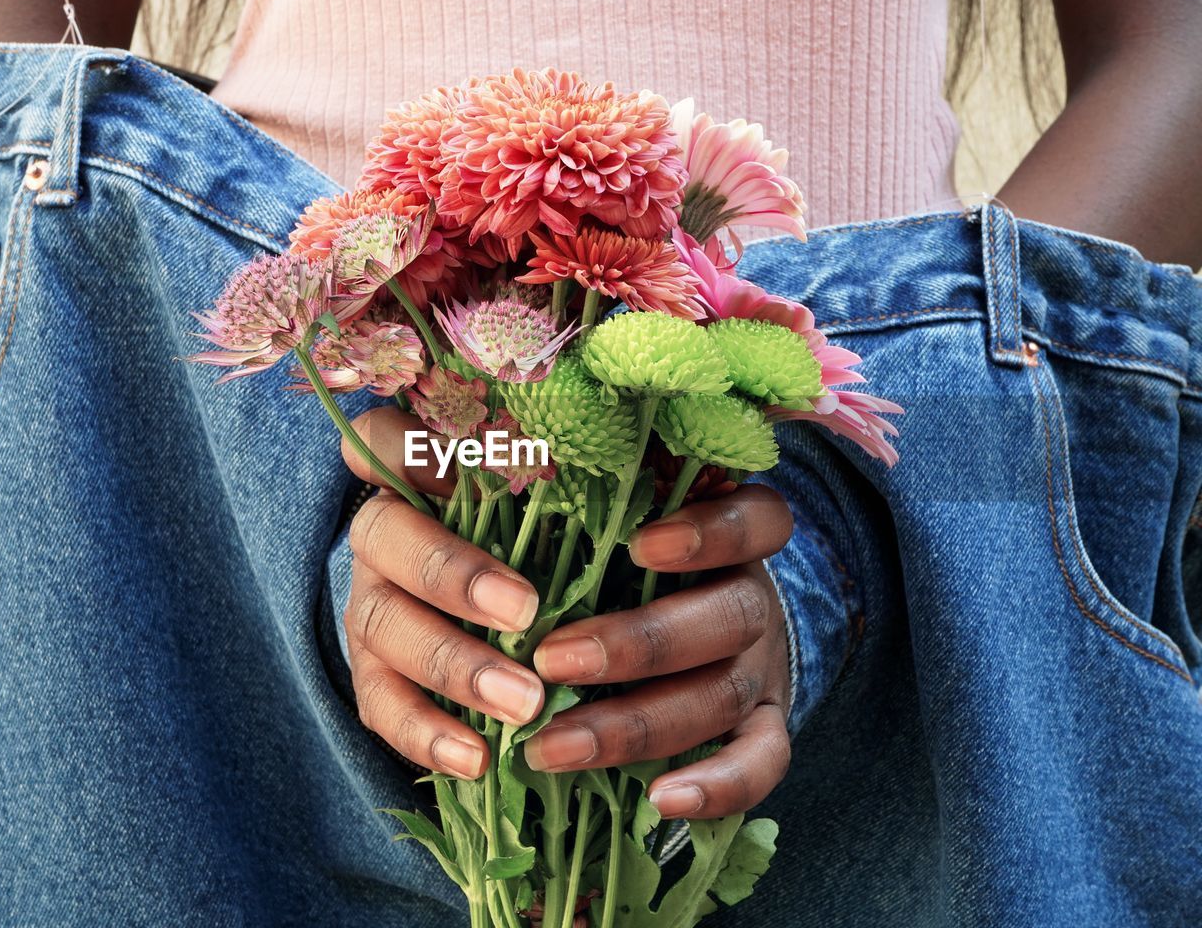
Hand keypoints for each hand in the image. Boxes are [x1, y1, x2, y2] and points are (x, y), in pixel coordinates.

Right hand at [341, 407, 545, 780]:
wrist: (523, 612)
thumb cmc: (560, 528)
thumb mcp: (573, 490)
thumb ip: (577, 470)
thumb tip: (646, 451)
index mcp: (422, 473)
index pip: (385, 438)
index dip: (405, 449)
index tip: (463, 471)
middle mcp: (386, 533)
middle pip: (385, 536)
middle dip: (453, 576)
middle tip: (525, 614)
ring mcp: (373, 602)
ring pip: (382, 625)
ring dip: (453, 666)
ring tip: (522, 704)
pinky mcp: (376, 672)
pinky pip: (381, 703)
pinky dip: (426, 735)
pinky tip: (476, 759)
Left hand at [526, 485, 793, 819]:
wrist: (696, 618)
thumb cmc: (621, 552)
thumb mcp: (611, 509)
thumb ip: (580, 482)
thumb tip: (491, 450)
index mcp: (729, 533)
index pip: (756, 520)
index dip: (711, 533)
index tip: (639, 544)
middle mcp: (751, 598)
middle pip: (726, 618)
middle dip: (639, 645)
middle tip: (552, 661)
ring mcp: (759, 668)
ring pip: (722, 696)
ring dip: (636, 725)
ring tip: (551, 747)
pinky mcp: (762, 726)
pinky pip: (762, 762)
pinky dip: (720, 787)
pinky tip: (661, 803)